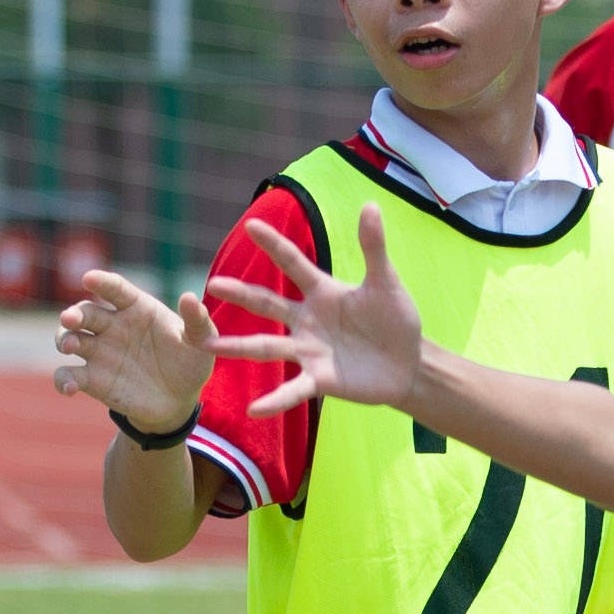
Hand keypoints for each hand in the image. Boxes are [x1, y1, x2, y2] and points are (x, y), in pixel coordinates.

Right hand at [53, 265, 216, 437]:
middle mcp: (113, 326)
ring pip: (69, 338)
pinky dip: (63, 380)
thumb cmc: (190, 363)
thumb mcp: (200, 342)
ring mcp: (99, 352)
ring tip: (70, 346)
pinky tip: (70, 386)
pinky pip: (68, 375)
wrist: (179, 401)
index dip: (102, 282)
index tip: (89, 278)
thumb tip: (189, 297)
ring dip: (64, 339)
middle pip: (85, 312)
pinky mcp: (92, 379)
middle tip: (70, 319)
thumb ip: (196, 321)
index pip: (115, 289)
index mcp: (137, 308)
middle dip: (74, 313)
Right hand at [204, 205, 425, 415]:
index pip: (293, 263)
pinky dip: (274, 399)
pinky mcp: (319, 379)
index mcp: (322, 292)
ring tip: (205, 345)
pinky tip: (253, 408)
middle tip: (211, 285)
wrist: (408, 364)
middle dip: (240, 294)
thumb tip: (370, 205)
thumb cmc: (395, 320)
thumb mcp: (386, 283)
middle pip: (267, 304)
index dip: (274, 245)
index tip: (251, 224)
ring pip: (265, 347)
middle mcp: (307, 320)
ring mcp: (309, 351)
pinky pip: (292, 390)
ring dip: (236, 346)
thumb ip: (374, 248)